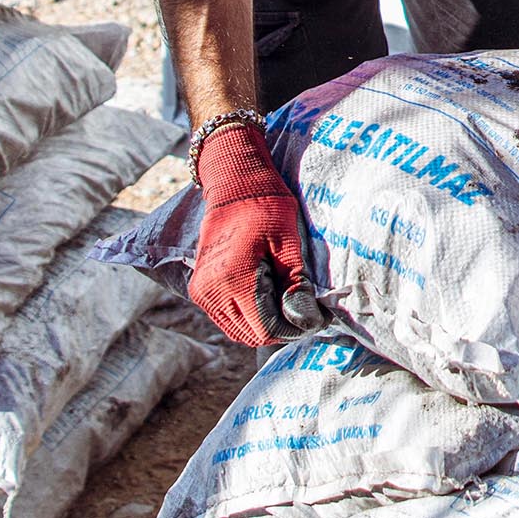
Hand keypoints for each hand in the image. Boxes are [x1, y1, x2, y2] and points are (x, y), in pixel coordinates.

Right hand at [187, 122, 312, 345]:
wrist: (234, 183)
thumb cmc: (266, 207)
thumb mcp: (289, 245)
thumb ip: (295, 286)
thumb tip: (307, 322)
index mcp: (233, 281)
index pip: (266, 328)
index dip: (294, 328)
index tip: (318, 318)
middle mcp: (211, 292)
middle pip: (251, 334)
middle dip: (282, 328)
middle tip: (307, 311)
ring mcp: (202, 292)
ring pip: (238, 330)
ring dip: (264, 324)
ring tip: (290, 302)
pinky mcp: (200, 289)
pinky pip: (227, 317)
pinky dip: (249, 315)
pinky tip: (270, 297)